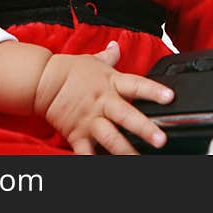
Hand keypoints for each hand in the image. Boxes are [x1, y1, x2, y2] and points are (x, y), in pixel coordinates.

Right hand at [33, 41, 173, 154]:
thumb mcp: (93, 60)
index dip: (154, 91)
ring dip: (125, 150)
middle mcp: (104, 102)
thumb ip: (110, 56)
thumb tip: (117, 45)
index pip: (137, 85)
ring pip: (111, 138)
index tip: (170, 97)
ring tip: (139, 161)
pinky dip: (93, 161)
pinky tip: (103, 167)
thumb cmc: (70, 71)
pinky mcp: (77, 134)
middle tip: (161, 139)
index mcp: (111, 83)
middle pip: (127, 116)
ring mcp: (91, 120)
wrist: (43, 80)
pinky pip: (86, 152)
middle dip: (144, 129)